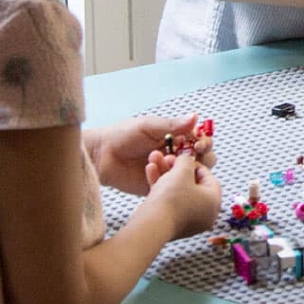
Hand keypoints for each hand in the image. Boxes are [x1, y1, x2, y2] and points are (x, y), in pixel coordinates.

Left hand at [86, 113, 215, 194]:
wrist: (100, 155)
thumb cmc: (122, 135)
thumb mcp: (148, 126)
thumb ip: (173, 124)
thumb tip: (196, 116)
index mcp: (176, 138)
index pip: (199, 140)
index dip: (204, 142)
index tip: (198, 144)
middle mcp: (176, 155)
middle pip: (202, 159)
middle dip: (201, 157)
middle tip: (191, 155)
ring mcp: (169, 172)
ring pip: (189, 175)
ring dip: (181, 168)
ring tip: (164, 161)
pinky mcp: (159, 186)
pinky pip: (171, 187)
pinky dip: (165, 179)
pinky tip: (150, 171)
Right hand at [144, 152, 222, 239]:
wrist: (151, 225)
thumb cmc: (172, 197)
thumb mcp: (182, 171)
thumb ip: (187, 160)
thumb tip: (186, 159)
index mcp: (214, 201)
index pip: (207, 176)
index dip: (192, 163)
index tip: (181, 157)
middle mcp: (205, 214)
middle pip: (192, 185)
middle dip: (176, 170)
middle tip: (166, 160)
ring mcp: (189, 222)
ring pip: (178, 193)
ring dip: (165, 176)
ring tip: (154, 163)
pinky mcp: (173, 226)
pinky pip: (169, 203)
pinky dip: (160, 189)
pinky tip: (150, 173)